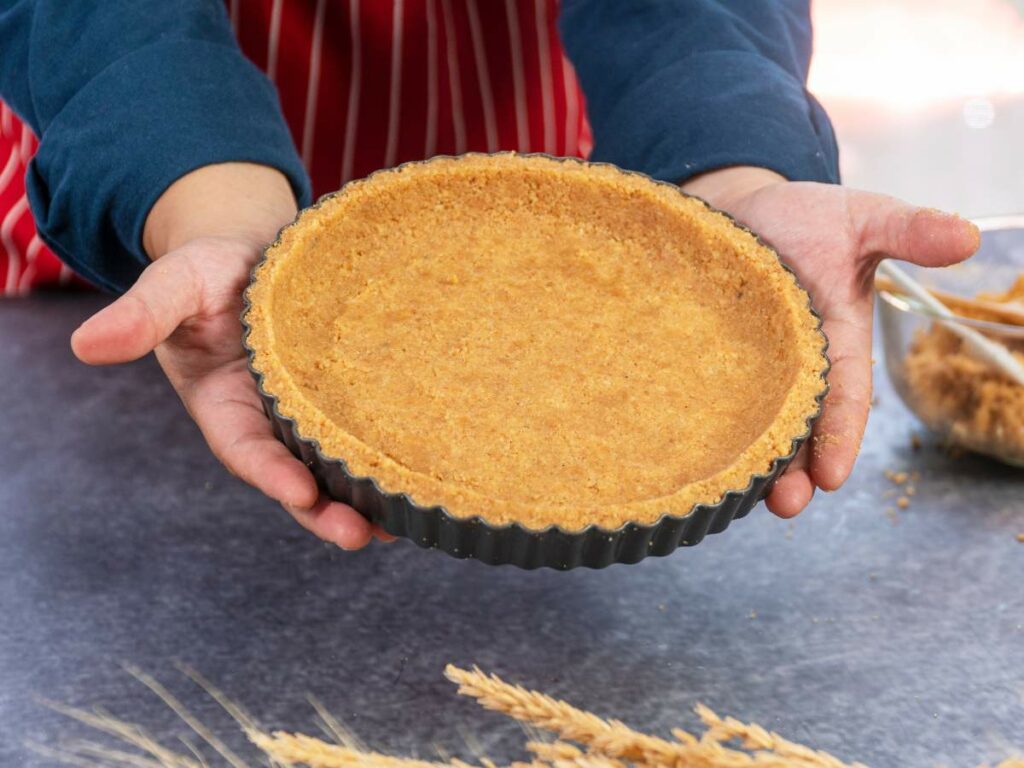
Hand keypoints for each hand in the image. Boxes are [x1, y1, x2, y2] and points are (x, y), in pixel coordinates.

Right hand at [70, 163, 389, 549]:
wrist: (255, 250)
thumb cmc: (209, 268)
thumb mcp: (174, 283)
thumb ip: (142, 313)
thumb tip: (87, 344)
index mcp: (224, 405)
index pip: (246, 449)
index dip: (270, 473)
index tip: (299, 492)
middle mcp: (269, 421)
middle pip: (297, 476)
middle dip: (326, 511)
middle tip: (363, 535)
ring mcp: (308, 414)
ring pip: (336, 466)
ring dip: (367, 498)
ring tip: (404, 523)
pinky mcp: (344, 397)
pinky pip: (365, 433)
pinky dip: (389, 458)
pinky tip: (424, 478)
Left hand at [682, 167, 979, 517]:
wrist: (739, 206)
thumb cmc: (806, 217)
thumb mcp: (861, 219)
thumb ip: (907, 230)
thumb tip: (966, 235)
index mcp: (836, 344)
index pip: (844, 398)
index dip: (839, 436)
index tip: (830, 475)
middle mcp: (792, 366)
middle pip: (795, 426)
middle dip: (791, 467)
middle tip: (784, 504)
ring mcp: (743, 366)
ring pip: (748, 422)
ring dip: (746, 460)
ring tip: (733, 493)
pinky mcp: (701, 358)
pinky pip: (701, 395)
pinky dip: (697, 423)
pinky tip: (682, 451)